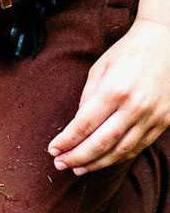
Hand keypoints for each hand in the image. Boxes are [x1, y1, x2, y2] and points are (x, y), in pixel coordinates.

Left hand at [48, 18, 169, 174]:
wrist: (164, 45)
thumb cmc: (126, 53)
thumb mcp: (99, 68)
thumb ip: (87, 98)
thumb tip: (77, 125)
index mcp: (114, 90)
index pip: (85, 124)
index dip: (67, 141)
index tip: (53, 149)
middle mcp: (135, 107)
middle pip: (102, 143)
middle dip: (78, 157)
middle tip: (60, 164)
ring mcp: (152, 117)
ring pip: (121, 151)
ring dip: (98, 163)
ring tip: (78, 167)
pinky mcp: (164, 123)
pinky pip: (138, 147)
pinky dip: (119, 157)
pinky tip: (103, 160)